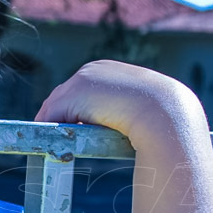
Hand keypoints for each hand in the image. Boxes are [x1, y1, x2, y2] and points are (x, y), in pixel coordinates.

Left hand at [35, 60, 204, 150]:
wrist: (167, 112)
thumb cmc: (163, 115)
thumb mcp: (142, 109)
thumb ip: (124, 111)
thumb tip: (116, 126)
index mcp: (109, 70)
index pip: (80, 90)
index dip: (72, 109)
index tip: (69, 127)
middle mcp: (92, 70)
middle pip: (62, 95)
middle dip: (56, 116)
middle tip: (49, 136)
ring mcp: (82, 79)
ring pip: (55, 105)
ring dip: (50, 124)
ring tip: (46, 142)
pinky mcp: (74, 94)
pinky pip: (51, 115)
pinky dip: (46, 129)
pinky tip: (45, 143)